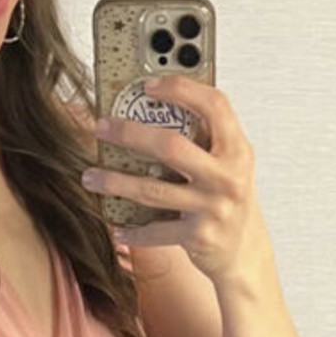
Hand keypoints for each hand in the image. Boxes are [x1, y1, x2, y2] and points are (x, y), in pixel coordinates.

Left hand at [84, 73, 267, 282]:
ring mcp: (213, 207)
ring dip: (115, 182)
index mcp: (236, 149)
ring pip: (153, 190)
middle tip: (102, 128)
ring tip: (90, 176)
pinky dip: (133, 229)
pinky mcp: (199, 236)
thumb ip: (204, 137)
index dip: (181, 89)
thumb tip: (153, 108)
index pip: (214, 106)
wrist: (245, 251)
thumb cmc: (228, 199)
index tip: (148, 85)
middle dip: (129, 134)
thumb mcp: (228, 162)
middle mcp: (227, 177)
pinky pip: (156, 230)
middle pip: (171, 146)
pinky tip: (117, 224)